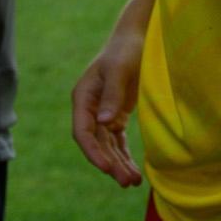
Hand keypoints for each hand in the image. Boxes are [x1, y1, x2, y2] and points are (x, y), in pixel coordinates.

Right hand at [72, 32, 143, 186]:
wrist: (138, 37)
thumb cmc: (127, 49)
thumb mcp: (120, 68)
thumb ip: (113, 94)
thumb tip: (104, 122)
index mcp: (83, 97)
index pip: (82, 131)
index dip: (93, 151)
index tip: (107, 167)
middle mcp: (90, 109)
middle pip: (96, 144)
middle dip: (110, 164)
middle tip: (127, 181)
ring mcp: (103, 114)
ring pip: (107, 146)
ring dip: (118, 164)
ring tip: (133, 182)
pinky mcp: (116, 116)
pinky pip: (118, 142)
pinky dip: (124, 156)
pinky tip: (134, 172)